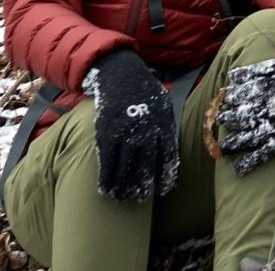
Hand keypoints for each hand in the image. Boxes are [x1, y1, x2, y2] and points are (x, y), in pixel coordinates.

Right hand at [82, 48, 178, 199]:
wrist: (123, 76)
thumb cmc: (147, 94)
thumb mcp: (165, 107)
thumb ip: (167, 129)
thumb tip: (168, 153)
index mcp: (164, 126)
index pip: (168, 158)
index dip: (166, 177)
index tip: (163, 190)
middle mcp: (146, 132)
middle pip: (146, 167)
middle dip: (143, 186)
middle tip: (140, 197)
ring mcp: (125, 134)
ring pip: (125, 168)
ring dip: (123, 186)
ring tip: (122, 198)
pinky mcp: (106, 134)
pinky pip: (106, 162)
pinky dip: (106, 178)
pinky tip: (105, 190)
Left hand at [217, 54, 274, 175]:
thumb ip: (254, 71)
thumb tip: (231, 77)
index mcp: (264, 91)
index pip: (238, 97)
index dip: (229, 100)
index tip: (226, 100)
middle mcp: (268, 109)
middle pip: (240, 118)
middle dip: (227, 119)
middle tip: (222, 120)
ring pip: (248, 138)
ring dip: (232, 143)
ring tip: (224, 147)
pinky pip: (265, 153)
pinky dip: (251, 162)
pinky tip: (238, 170)